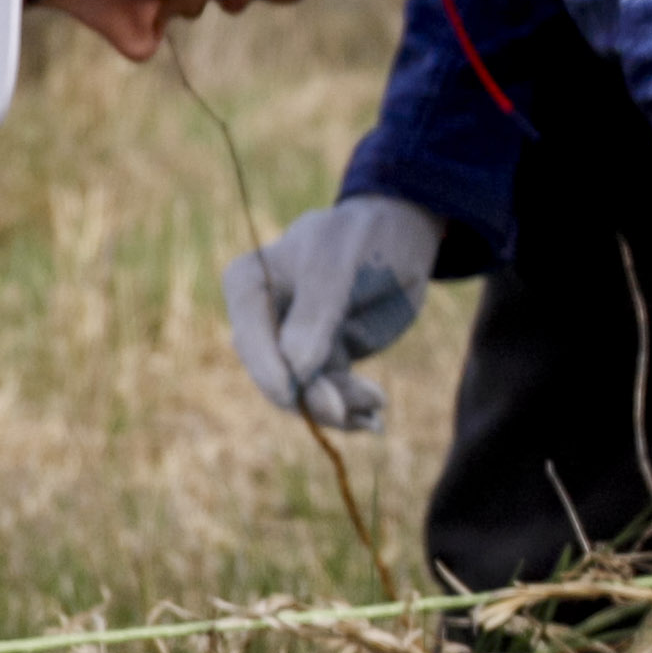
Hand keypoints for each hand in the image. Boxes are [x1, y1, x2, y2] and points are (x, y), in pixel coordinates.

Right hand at [222, 195, 444, 431]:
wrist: (403, 233)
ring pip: (306, 391)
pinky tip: (375, 419)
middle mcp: (263, 319)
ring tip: (377, 405)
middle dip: (311, 396)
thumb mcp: (340, 264)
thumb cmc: (363, 236)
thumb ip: (316, 315)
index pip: (251, 338)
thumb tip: (297, 372)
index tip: (296, 394)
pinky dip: (352, 409)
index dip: (270, 371)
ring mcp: (293, 341)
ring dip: (340, 406)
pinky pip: (331, 393)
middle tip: (350, 411)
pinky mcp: (325, 358)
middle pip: (275, 373)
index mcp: (248, 284)